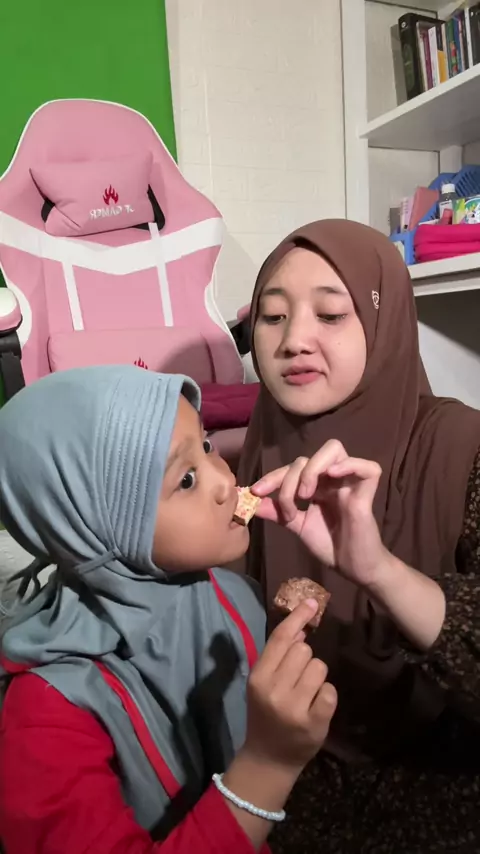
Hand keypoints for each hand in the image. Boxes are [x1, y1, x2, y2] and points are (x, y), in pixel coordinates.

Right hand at [244, 599, 336, 772]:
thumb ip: (277, 657)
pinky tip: (316, 706)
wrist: (268, 758)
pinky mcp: (314, 722)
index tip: (312, 602)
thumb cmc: (266, 713)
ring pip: (319, 667)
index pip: (280, 638)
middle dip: (305, 659)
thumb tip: (301, 629)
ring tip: (306, 693)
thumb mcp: (262, 683)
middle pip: (304, 650)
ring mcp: (294, 707)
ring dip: (317, 677)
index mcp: (258, 677)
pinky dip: (326, 695)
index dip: (298, 617)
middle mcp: (274, 690)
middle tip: (297, 679)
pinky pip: (330, 691)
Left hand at [252, 439, 387, 587]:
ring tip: (308, 494)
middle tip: (290, 505)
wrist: (353, 568)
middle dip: (290, 478)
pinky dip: (349, 465)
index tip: (256, 492)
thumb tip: (251, 503)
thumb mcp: (298, 526)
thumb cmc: (330, 546)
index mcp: (318, 485)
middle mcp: (333, 479)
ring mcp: (351, 483)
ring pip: (334, 449)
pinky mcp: (367, 492)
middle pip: (308, 457)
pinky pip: (368, 467)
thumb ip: (279, 512)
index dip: (273, 477)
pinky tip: (332, 477)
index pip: (293, 468)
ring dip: (313, 468)